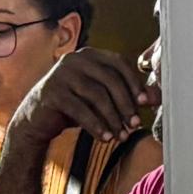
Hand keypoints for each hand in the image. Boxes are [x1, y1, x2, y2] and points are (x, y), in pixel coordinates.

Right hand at [5, 49, 154, 155]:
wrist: (37, 120)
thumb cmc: (74, 106)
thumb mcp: (101, 98)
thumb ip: (126, 95)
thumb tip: (155, 98)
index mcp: (89, 55)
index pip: (119, 62)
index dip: (134, 82)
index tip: (145, 103)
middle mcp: (74, 59)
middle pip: (110, 80)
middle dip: (125, 104)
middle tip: (135, 124)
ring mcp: (61, 74)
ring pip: (97, 96)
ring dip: (113, 118)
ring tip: (121, 135)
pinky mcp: (51, 92)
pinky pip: (80, 110)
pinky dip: (96, 125)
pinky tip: (105, 138)